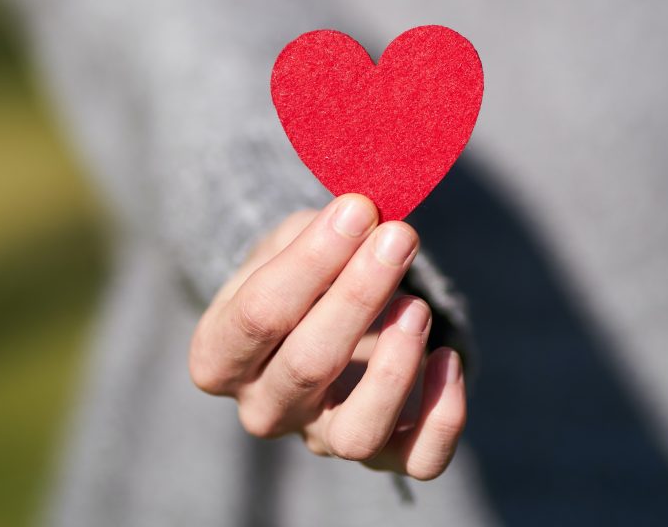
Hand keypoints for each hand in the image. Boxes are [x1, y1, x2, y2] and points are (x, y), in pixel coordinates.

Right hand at [188, 194, 465, 479]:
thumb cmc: (297, 272)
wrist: (316, 315)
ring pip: (356, 432)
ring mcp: (320, 437)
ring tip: (416, 306)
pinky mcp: (379, 453)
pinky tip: (447, 357)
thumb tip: (363, 213)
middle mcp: (263, 408)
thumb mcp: (288, 241)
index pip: (258, 314)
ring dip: (394, 366)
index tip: (357, 209)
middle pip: (307, 366)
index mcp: (220, 354)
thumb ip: (317, 231)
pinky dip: (442, 416)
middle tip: (398, 235)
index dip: (311, 260)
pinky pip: (416, 459)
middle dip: (359, 294)